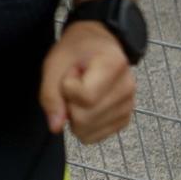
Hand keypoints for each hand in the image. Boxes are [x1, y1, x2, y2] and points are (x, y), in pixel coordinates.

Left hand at [42, 21, 136, 142]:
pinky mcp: (125, 119)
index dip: (67, 88)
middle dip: (68, 103)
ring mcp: (129, 106)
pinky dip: (84, 124)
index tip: (70, 72)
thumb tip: (55, 127)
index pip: (85, 97)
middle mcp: (128, 88)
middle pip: (85, 118)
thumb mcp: (55, 62)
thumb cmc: (76, 49)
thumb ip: (50, 94)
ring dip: (76, 114)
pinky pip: (97, 136)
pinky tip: (87, 103)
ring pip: (90, 131)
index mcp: (113, 66)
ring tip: (82, 90)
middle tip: (74, 81)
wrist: (98, 43)